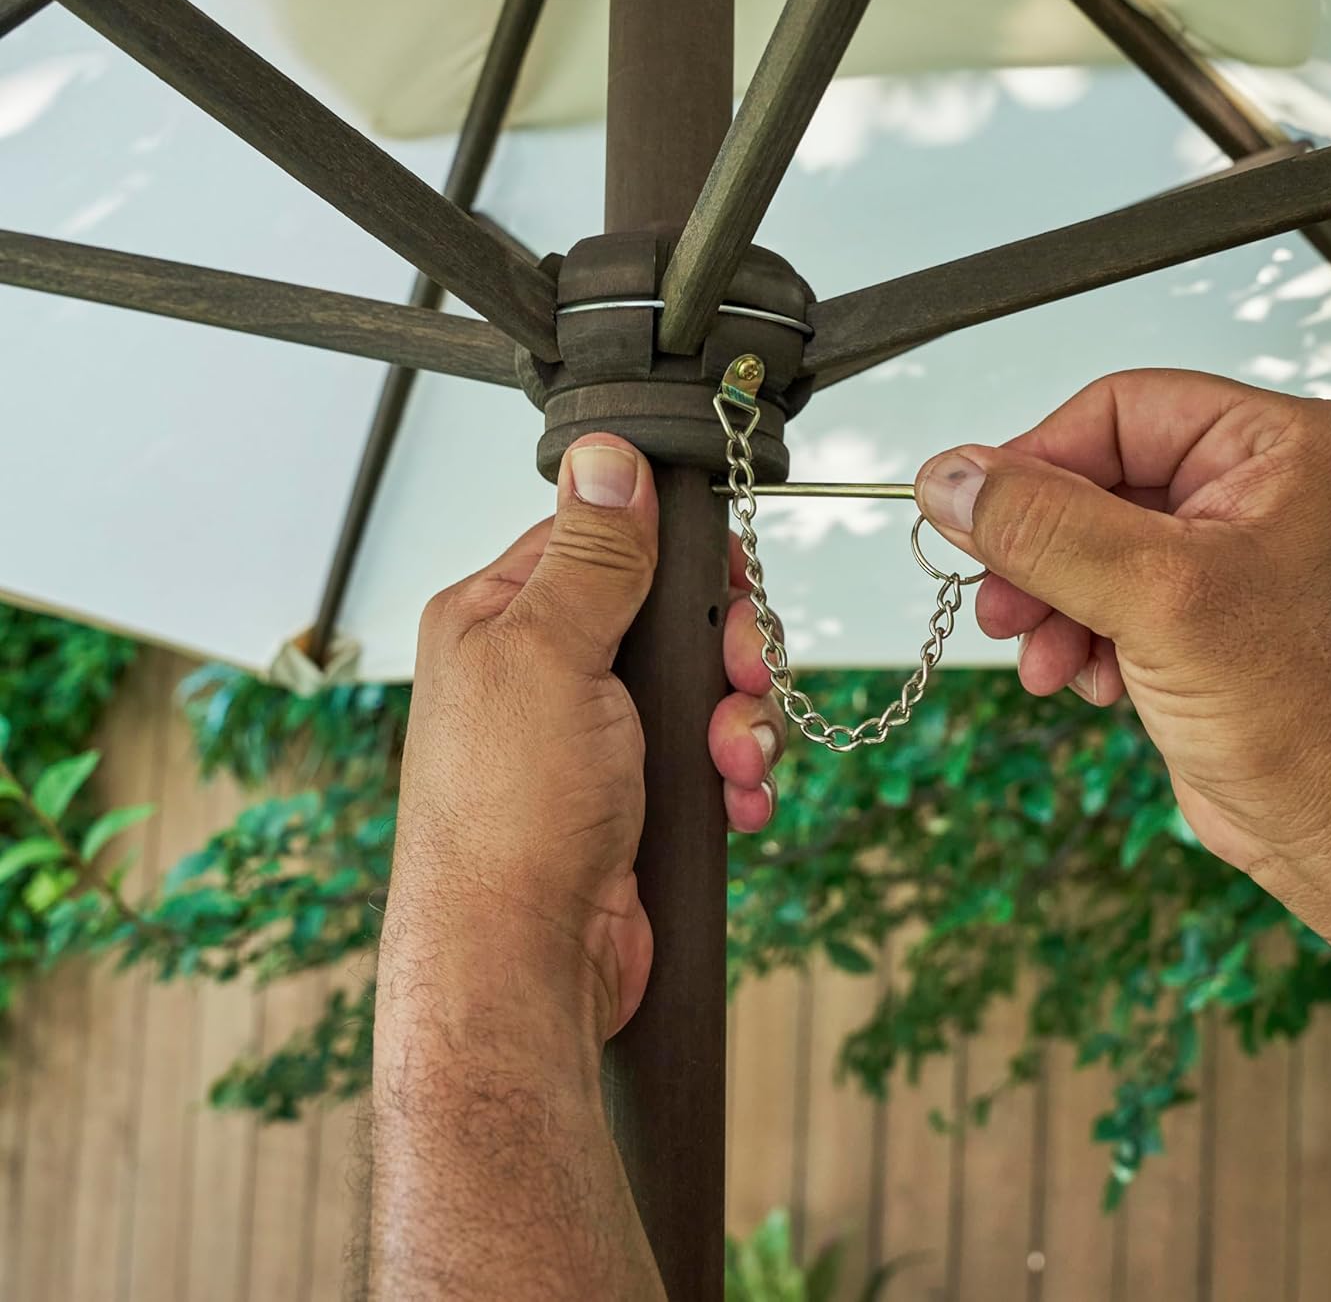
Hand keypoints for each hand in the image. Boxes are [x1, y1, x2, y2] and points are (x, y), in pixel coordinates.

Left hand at [386, 433, 783, 1051]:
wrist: (525, 964)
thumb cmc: (508, 820)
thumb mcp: (552, 656)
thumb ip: (594, 557)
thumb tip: (607, 458)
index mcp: (500, 617)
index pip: (602, 539)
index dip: (673, 555)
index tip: (725, 575)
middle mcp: (542, 668)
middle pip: (670, 613)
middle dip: (722, 651)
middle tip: (736, 677)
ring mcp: (591, 733)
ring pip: (701, 685)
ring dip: (739, 720)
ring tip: (729, 761)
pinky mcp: (632, 790)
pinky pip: (710, 752)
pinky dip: (737, 773)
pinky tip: (735, 799)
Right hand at [913, 369, 1330, 880]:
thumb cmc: (1311, 719)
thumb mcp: (1157, 600)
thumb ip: (1043, 529)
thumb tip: (949, 478)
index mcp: (1280, 448)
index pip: (1120, 411)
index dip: (1037, 461)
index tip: (976, 514)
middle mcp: (1257, 489)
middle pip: (1095, 483)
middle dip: (1039, 553)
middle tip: (999, 603)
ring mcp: (1228, 555)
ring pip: (1089, 546)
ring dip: (1050, 604)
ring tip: (1042, 660)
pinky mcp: (1202, 615)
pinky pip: (1105, 597)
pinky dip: (1078, 638)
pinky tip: (1088, 683)